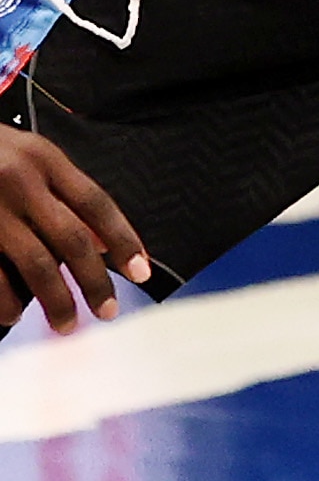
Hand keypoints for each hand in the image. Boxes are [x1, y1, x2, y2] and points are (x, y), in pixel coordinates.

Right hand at [0, 131, 150, 331]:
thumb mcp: (28, 155)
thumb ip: (64, 191)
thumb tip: (104, 243)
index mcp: (43, 158)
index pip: (96, 203)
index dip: (124, 240)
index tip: (142, 272)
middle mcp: (19, 180)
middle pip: (73, 239)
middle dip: (96, 282)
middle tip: (107, 312)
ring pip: (37, 264)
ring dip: (57, 301)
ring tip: (67, 325)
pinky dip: (6, 300)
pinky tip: (13, 315)